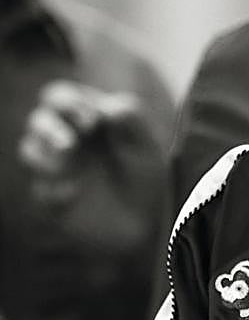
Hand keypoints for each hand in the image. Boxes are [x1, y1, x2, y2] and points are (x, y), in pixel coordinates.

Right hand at [17, 79, 169, 258]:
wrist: (147, 222)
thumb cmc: (146, 176)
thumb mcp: (147, 145)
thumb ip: (132, 119)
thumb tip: (107, 107)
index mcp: (86, 120)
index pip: (59, 96)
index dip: (70, 103)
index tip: (93, 122)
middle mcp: (66, 140)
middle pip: (37, 120)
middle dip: (48, 128)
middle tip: (70, 145)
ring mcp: (57, 170)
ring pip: (29, 151)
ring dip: (45, 156)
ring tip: (68, 166)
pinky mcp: (53, 199)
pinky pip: (40, 190)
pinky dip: (54, 190)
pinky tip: (73, 194)